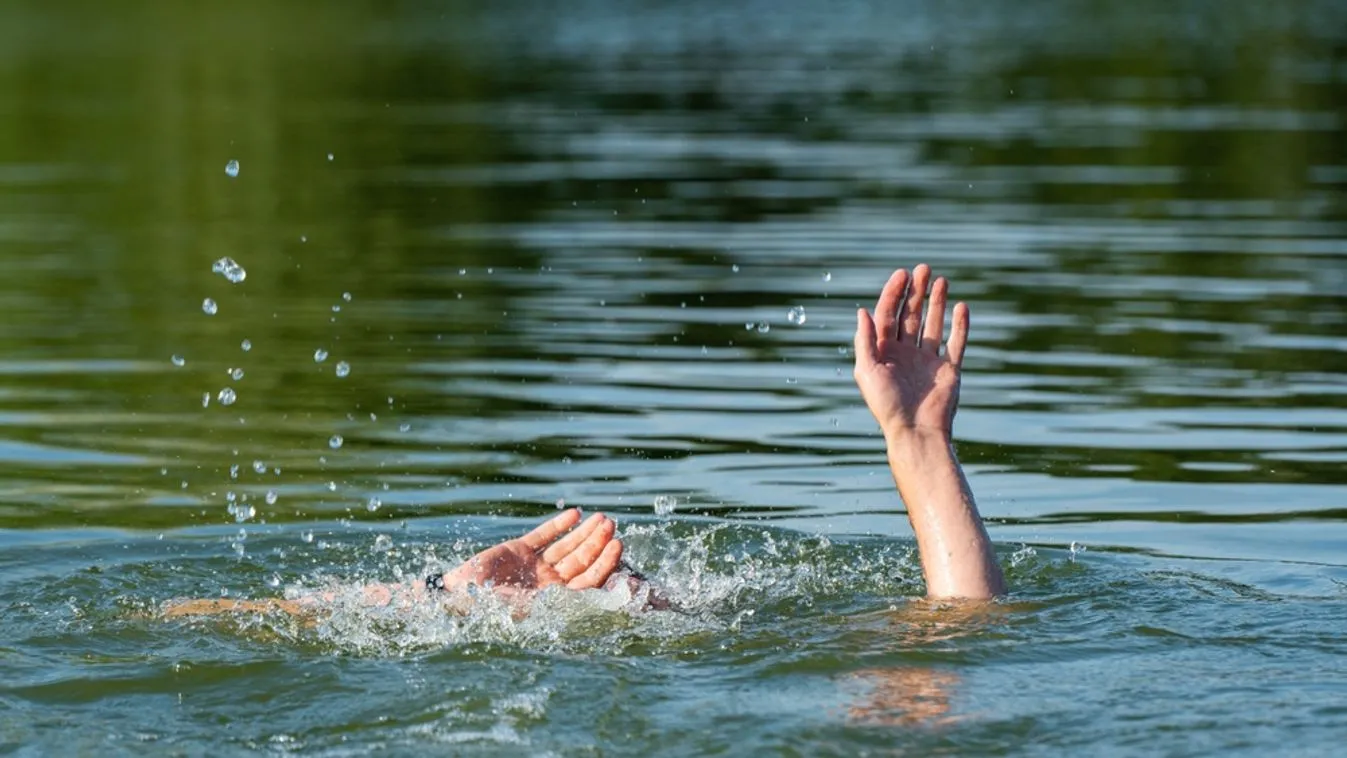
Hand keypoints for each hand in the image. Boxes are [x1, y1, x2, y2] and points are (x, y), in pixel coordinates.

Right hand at [440, 509, 623, 592]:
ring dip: (584, 532)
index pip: (588, 580)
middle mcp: (549, 583)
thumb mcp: (524, 607)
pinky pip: (544, 536)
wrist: (457, 595)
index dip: (604, 563)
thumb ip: (553, 601)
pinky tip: (575, 514)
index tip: (618, 545)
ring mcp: (535, 566)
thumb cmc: (489, 607)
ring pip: (567, 546)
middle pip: (581, 560)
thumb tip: (588, 597)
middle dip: (597, 542)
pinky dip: (559, 525)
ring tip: (600, 517)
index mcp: (555, 601)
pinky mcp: (519, 550)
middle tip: (611, 524)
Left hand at [853, 264, 968, 440]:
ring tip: (942, 280)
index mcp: (884, 352)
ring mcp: (928, 360)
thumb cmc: (886, 405)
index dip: (894, 293)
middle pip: (911, 315)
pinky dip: (960, 325)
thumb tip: (862, 311)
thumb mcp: (867, 371)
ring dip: (937, 302)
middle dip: (916, 292)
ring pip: (934, 324)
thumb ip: (865, 341)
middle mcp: (905, 353)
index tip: (903, 274)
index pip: (888, 315)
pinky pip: (956, 342)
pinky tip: (962, 307)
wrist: (915, 431)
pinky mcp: (949, 369)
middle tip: (924, 269)